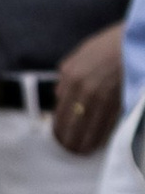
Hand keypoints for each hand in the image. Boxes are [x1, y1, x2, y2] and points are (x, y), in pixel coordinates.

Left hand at [53, 22, 128, 155]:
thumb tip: (59, 95)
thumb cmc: (108, 45)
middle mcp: (84, 89)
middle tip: (69, 150)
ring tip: (82, 152)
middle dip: (70, 140)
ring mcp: (103, 97)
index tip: (59, 138)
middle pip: (74, 123)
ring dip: (86, 142)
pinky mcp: (120, 101)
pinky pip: (108, 124)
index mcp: (71, 77)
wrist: (135, 41)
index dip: (59, 128)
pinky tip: (98, 144)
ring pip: (91, 128)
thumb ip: (66, 75)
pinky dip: (102, 136)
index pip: (61, 111)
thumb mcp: (79, 55)